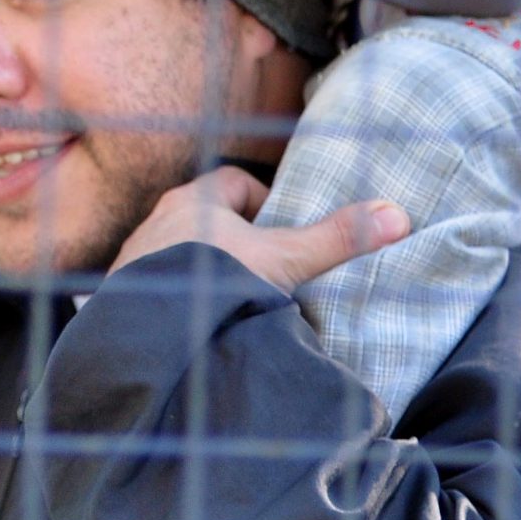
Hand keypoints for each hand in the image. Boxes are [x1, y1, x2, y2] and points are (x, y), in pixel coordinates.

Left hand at [108, 165, 408, 294]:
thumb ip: (337, 239)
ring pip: (177, 253)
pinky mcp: (122, 295)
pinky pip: (156, 287)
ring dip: (202, 269)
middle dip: (233, 239)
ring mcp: (135, 260)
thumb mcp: (285, 260)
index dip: (260, 200)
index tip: (280, 228)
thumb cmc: (217, 285)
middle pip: (203, 217)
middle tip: (263, 268)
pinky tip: (197, 322)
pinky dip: (178, 298)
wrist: (153, 337)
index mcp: (194, 203)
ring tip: (232, 300)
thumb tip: (398, 215)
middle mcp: (157, 222)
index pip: (231, 182)